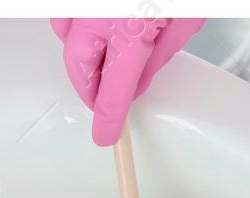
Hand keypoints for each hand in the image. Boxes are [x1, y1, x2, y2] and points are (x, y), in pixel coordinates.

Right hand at [51, 18, 204, 145]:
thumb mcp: (185, 18)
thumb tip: (140, 78)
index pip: (114, 89)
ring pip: (67, 42)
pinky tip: (93, 33)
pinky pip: (65, 19)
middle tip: (108, 100)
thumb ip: (161, 52)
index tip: (107, 133)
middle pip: (81, 69)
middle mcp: (97, 14)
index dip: (110, 117)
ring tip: (105, 64)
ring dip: (83, 58)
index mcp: (128, 27)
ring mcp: (84, 2)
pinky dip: (75, 31)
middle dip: (93, 90)